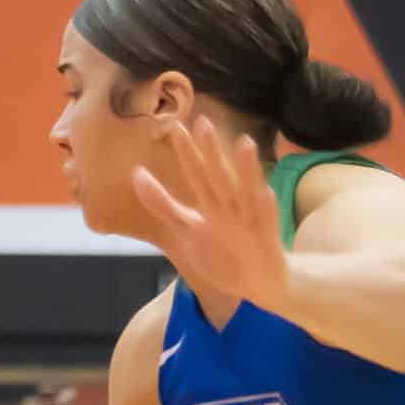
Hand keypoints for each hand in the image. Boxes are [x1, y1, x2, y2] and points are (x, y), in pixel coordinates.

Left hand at [132, 116, 290, 316]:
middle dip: (211, 152)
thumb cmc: (222, 253)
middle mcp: (230, 207)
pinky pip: (266, 223)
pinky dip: (266, 209)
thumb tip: (137, 174)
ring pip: (246, 192)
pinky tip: (265, 193)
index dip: (187, 153)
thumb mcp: (187, 228)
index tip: (175, 127)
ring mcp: (249, 221)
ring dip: (247, 169)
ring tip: (245, 143)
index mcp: (211, 204)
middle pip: (218, 176)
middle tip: (203, 122)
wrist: (257, 282)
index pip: (196, 174)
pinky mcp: (266, 239)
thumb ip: (163, 204)